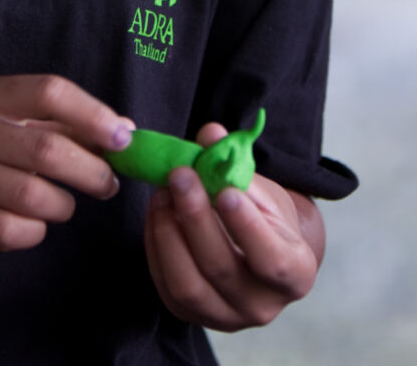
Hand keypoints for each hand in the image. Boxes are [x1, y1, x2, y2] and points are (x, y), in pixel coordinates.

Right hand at [0, 74, 131, 252]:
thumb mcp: (6, 122)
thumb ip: (62, 123)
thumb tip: (124, 131)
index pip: (48, 92)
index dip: (92, 114)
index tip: (123, 138)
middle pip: (46, 149)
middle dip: (90, 171)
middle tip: (107, 183)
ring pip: (32, 196)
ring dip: (62, 206)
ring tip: (62, 204)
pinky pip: (10, 231)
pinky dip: (35, 232)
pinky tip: (33, 225)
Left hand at [143, 122, 321, 330]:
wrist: (261, 252)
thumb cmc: (265, 216)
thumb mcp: (262, 188)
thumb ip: (236, 162)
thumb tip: (210, 134)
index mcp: (295, 273)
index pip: (271, 259)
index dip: (246, 226)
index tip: (224, 191)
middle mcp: (263, 306)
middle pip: (221, 268)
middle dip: (195, 216)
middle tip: (179, 174)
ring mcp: (225, 317)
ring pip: (187, 283)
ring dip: (169, 231)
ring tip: (162, 191)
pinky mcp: (192, 315)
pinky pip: (165, 283)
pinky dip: (156, 244)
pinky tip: (157, 211)